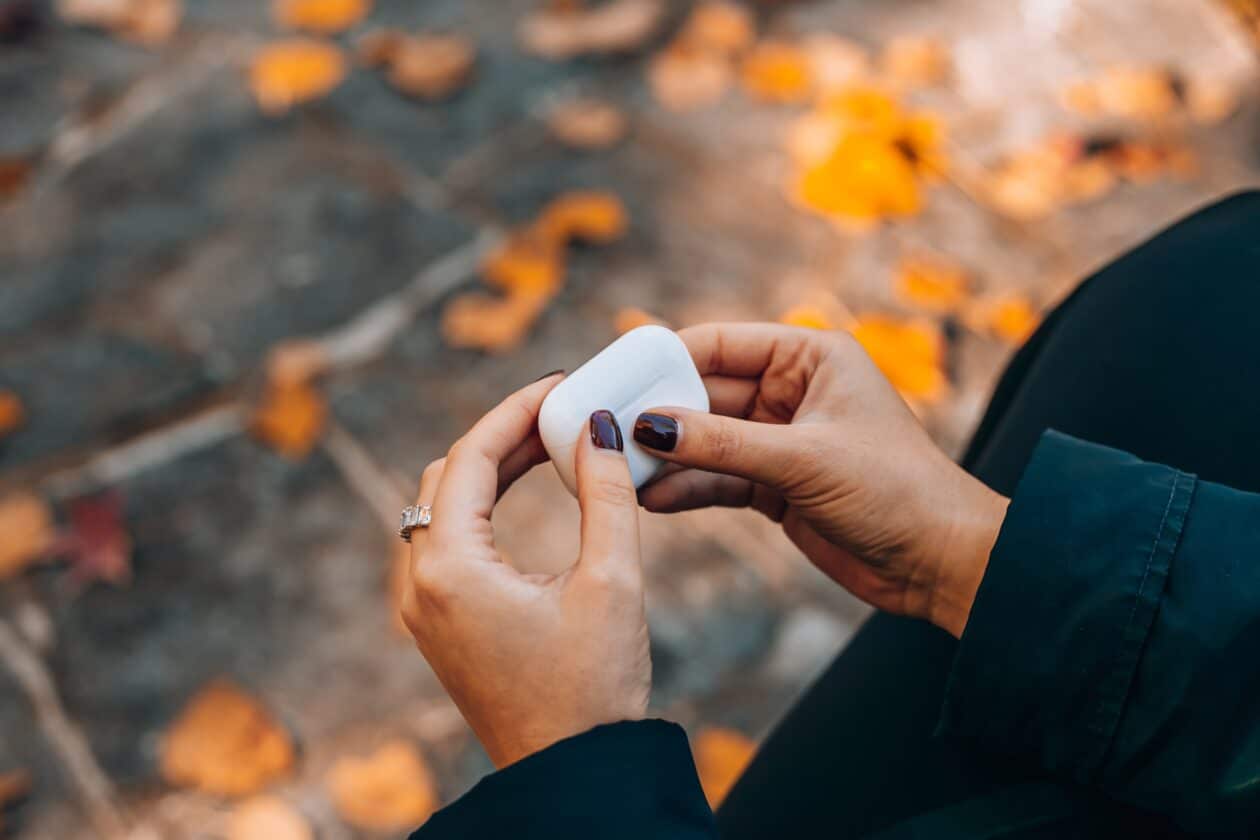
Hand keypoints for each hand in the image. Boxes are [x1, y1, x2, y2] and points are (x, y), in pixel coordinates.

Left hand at [400, 375, 650, 766]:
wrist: (573, 773)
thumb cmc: (593, 688)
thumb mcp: (611, 581)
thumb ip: (605, 495)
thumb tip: (599, 427)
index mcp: (450, 569)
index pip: (469, 458)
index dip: (515, 411)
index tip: (561, 385)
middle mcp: (420, 583)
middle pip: (446, 477)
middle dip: (501, 436)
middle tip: (561, 411)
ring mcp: (424, 607)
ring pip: (443, 508)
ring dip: (491, 470)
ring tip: (552, 443)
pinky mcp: (441, 624)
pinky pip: (449, 541)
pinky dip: (485, 507)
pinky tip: (527, 492)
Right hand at [635, 324, 1008, 637]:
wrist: (941, 562)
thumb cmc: (896, 490)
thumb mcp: (803, 460)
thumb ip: (722, 444)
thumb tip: (648, 426)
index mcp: (810, 357)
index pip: (719, 344)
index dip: (664, 360)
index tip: (614, 377)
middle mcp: (791, 391)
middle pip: (703, 393)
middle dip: (657, 414)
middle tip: (604, 430)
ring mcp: (781, 440)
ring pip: (705, 440)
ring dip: (665, 457)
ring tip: (617, 472)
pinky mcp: (775, 485)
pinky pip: (718, 478)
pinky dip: (687, 489)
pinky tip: (651, 500)